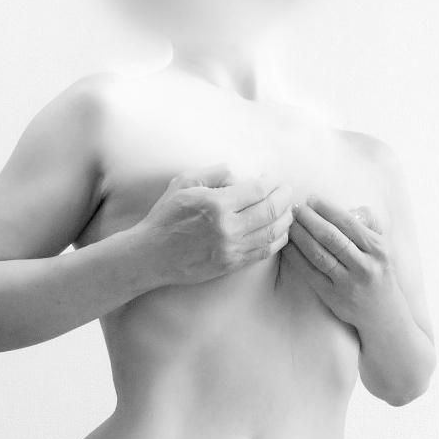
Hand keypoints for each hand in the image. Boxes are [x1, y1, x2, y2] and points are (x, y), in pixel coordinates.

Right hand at [137, 165, 292, 286]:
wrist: (151, 255)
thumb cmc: (166, 216)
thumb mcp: (184, 182)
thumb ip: (215, 173)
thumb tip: (241, 175)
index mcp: (216, 204)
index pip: (258, 190)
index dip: (272, 182)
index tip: (274, 179)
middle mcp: (227, 228)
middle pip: (270, 211)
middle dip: (284, 198)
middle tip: (287, 191)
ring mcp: (231, 249)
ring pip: (272, 233)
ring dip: (285, 219)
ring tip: (286, 209)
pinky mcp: (231, 265)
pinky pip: (264, 252)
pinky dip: (278, 240)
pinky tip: (280, 231)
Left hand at [284, 196, 395, 328]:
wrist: (382, 312)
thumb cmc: (378, 272)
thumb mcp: (383, 247)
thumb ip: (369, 224)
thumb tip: (347, 207)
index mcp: (377, 248)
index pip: (348, 223)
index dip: (327, 209)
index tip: (311, 199)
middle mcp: (363, 265)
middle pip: (331, 238)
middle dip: (310, 220)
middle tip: (295, 208)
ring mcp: (347, 283)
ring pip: (318, 255)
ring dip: (300, 237)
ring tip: (288, 224)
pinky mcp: (332, 296)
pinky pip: (310, 273)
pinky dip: (296, 258)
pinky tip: (287, 246)